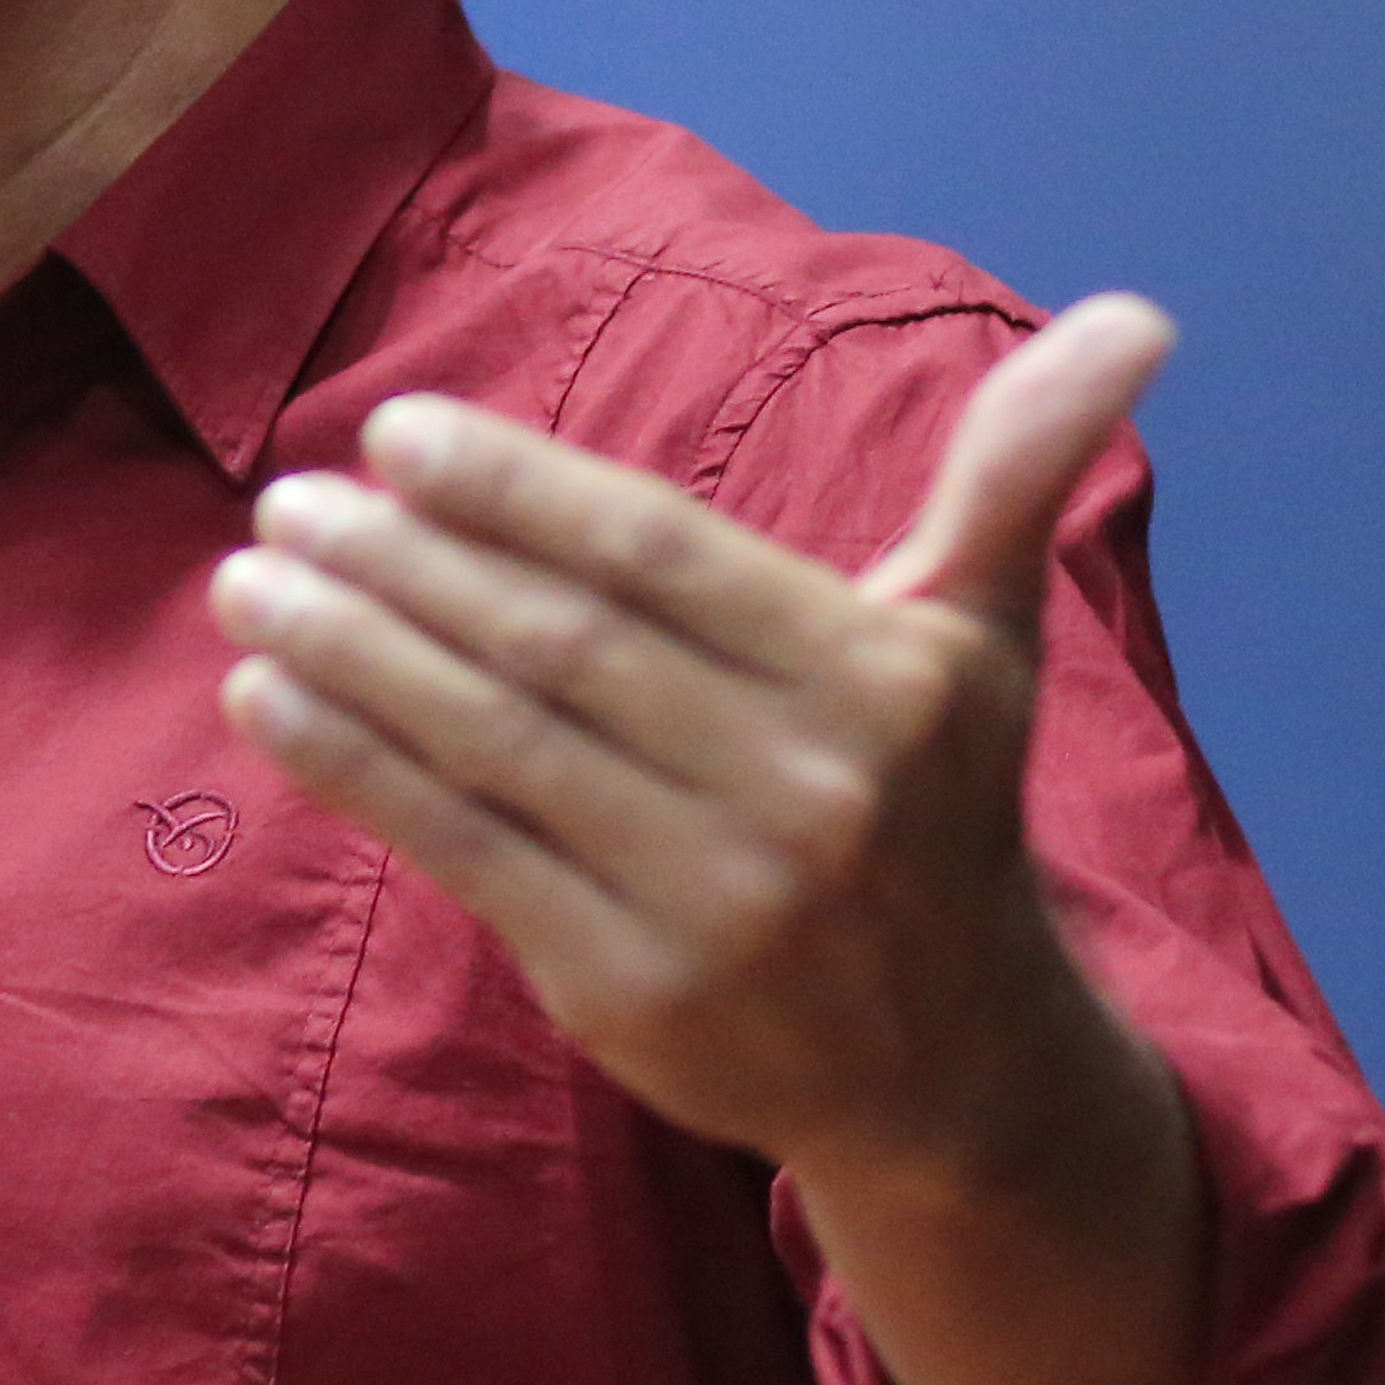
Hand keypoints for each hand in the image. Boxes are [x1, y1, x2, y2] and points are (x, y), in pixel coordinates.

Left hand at [206, 296, 1208, 1384]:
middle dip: (402, 563)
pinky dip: (351, 764)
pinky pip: (459, 848)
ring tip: (247, 577)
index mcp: (880, 684)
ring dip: (349, 649)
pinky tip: (268, 692)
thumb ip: (1015, 475)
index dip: (517, 488)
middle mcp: (804, 793)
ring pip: (493, 741)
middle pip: (557, 645)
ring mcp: (711, 900)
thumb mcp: (984, 642)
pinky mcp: (625, 989)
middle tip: (288, 498)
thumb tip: (1136, 316)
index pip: (658, 557)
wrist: (953, 1068)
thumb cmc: (933, 809)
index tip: (393, 433)